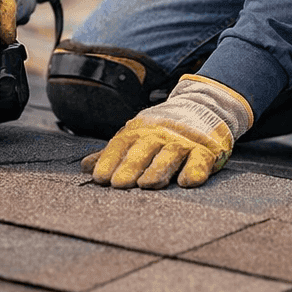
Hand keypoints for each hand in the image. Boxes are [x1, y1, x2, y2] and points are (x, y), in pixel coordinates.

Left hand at [82, 75, 253, 188]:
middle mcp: (160, 135)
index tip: (100, 177)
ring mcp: (183, 142)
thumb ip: (114, 153)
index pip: (121, 145)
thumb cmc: (163, 129)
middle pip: (143, 151)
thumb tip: (86, 166)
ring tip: (148, 184)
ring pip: (169, 155)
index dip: (109, 160)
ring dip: (158, 169)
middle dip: (130, 166)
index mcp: (140, 132)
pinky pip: (199, 160)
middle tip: (119, 183)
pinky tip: (187, 181)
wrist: (203, 106)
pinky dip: (194, 170)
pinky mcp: (205, 150)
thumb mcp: (137, 135)